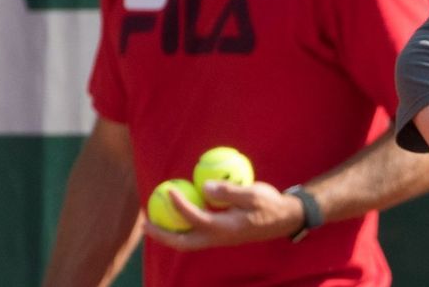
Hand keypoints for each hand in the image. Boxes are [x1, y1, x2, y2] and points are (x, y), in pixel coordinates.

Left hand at [142, 181, 304, 250]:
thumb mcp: (253, 193)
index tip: (168, 189)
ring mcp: (218, 240)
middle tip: (145, 221)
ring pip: (186, 242)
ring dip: (168, 233)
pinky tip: (176, 213)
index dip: (179, 204)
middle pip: (182, 242)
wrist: (283, 220)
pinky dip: (181, 227)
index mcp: (224, 228)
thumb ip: (228, 191)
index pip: (194, 217)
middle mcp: (218, 238)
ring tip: (152, 220)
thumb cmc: (269, 204)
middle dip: (161, 234)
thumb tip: (203, 185)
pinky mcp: (220, 236)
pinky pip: (194, 234)